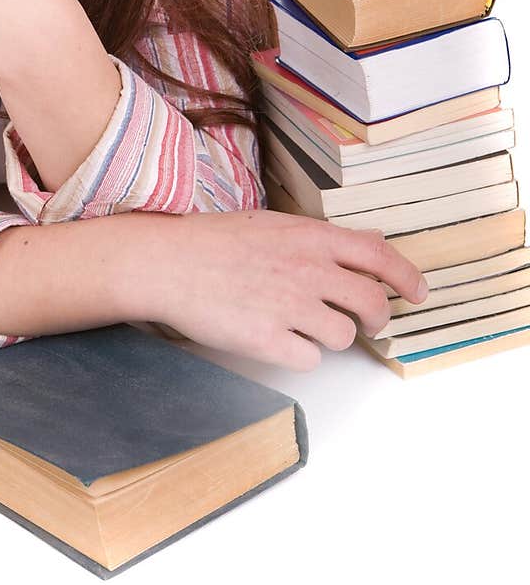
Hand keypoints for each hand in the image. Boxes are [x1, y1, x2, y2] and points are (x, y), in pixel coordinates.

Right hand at [138, 209, 429, 370]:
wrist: (166, 263)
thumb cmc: (214, 242)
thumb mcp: (275, 224)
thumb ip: (323, 238)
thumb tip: (371, 244)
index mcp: (311, 238)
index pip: (380, 258)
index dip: (407, 278)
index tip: (418, 294)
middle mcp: (308, 271)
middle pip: (371, 304)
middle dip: (377, 320)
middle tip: (368, 325)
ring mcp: (289, 306)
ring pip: (342, 337)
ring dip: (330, 337)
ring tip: (299, 324)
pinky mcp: (268, 340)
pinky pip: (309, 360)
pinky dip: (299, 355)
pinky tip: (276, 339)